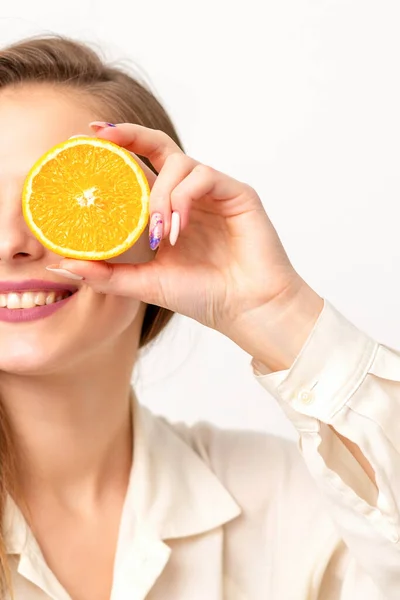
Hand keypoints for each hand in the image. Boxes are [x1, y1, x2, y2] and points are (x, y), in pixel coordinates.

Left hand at [59, 123, 321, 366]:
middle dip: (129, 135)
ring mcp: (214, 192)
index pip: (139, 167)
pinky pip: (204, 177)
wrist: (246, 309)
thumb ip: (106, 274)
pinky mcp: (238, 194)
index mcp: (169, 209)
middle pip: (159, 145)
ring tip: (158, 232)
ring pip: (180, 163)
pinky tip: (179, 228)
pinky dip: (185, 199)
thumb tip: (61, 264)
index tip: (82, 139)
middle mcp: (190, 194)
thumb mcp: (145, 284)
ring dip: (160, 195)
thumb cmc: (203, 295)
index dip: (115, 150)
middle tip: (100, 135)